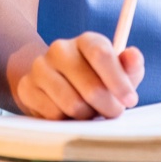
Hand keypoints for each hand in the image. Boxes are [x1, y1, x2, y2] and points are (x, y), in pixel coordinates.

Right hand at [10, 33, 143, 120]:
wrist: (53, 83)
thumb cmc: (95, 78)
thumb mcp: (117, 71)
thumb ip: (130, 66)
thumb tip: (133, 56)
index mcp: (86, 40)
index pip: (101, 54)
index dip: (118, 80)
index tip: (130, 100)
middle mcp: (61, 49)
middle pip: (90, 86)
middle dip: (107, 107)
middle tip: (112, 113)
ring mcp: (41, 67)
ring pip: (72, 104)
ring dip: (87, 115)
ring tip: (90, 112)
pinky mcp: (27, 87)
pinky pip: (53, 114)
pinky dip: (66, 120)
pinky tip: (68, 113)